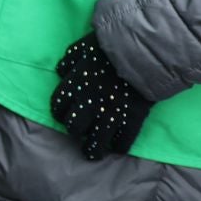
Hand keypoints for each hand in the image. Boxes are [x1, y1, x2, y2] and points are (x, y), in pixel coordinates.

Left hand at [49, 33, 153, 160]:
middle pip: (73, 127)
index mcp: (75, 85)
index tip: (63, 114)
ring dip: (92, 149)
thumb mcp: (83, 47)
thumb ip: (70, 59)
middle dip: (74, 130)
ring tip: (92, 153)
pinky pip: (122, 142)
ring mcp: (111, 114)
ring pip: (95, 142)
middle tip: (79, 130)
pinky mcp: (132, 120)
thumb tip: (61, 71)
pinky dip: (118, 147)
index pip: (58, 105)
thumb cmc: (110, 47)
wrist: (142, 52)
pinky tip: (116, 147)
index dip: (59, 111)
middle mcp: (89, 103)